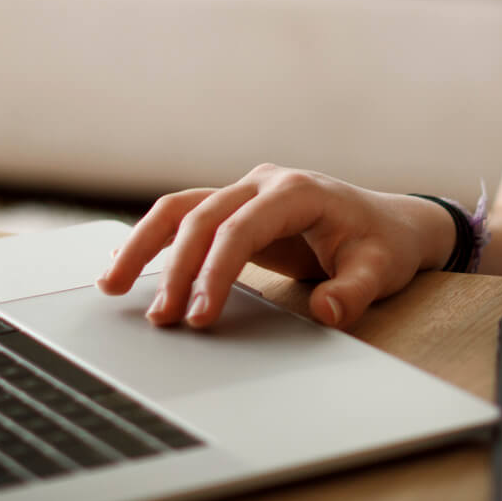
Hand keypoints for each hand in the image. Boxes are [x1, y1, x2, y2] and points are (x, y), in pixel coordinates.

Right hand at [95, 164, 455, 330]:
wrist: (389, 223)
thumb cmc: (382, 245)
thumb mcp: (380, 270)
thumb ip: (355, 291)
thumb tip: (328, 311)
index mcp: (296, 191)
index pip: (239, 229)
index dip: (215, 272)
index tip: (200, 316)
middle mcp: (262, 183)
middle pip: (199, 216)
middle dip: (172, 267)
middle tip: (159, 318)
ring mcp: (245, 192)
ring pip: (180, 210)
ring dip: (144, 245)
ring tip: (111, 285)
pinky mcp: (235, 209)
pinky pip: (186, 219)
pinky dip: (155, 240)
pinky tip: (124, 265)